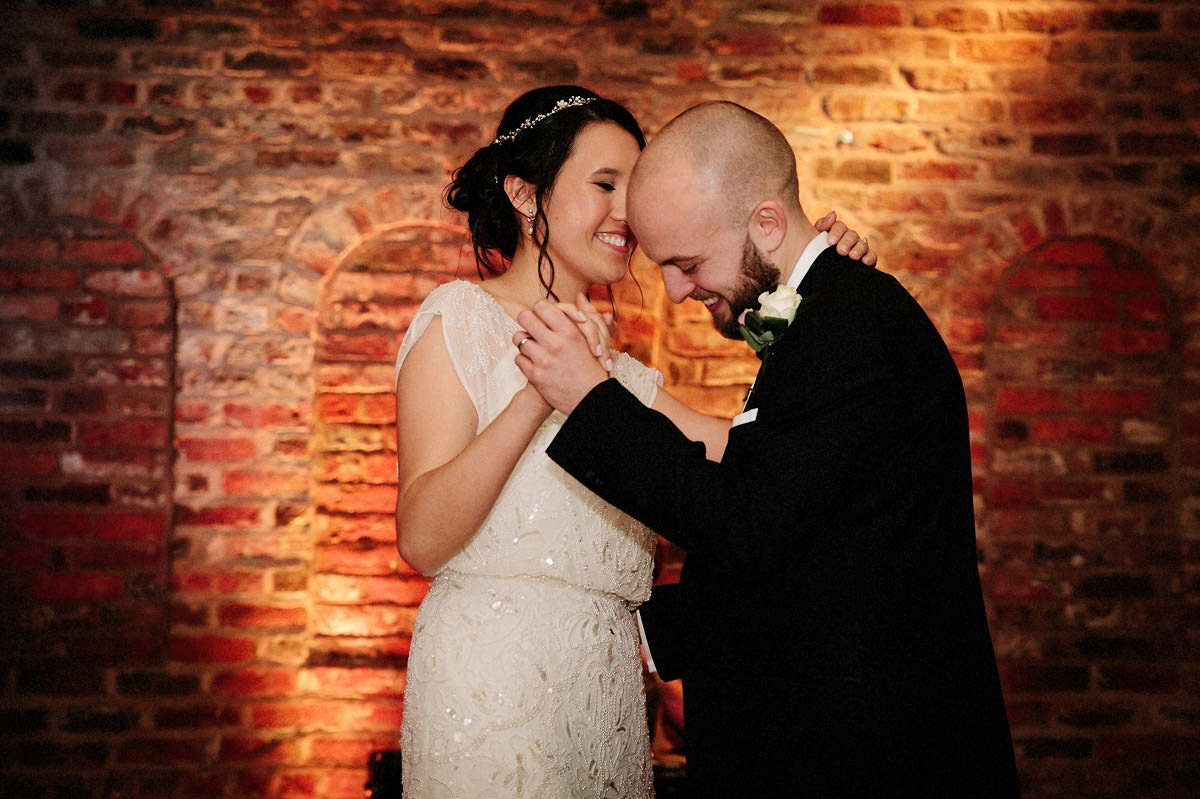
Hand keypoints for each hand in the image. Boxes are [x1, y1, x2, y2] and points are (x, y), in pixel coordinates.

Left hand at [514, 300, 609, 414]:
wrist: (591, 399)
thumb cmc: (594, 367)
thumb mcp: (593, 339)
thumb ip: (586, 315)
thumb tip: (580, 296)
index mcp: (570, 332)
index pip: (541, 306)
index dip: (540, 309)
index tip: (543, 316)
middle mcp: (555, 344)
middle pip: (524, 317)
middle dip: (527, 321)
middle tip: (533, 327)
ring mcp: (543, 360)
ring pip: (519, 338)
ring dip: (525, 341)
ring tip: (534, 346)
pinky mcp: (535, 376)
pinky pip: (518, 359)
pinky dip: (525, 360)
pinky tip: (535, 362)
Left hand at [816, 210, 876, 266]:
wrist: (820, 274)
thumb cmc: (815, 255)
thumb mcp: (813, 241)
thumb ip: (821, 226)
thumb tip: (833, 214)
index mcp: (836, 233)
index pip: (839, 226)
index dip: (836, 232)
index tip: (830, 242)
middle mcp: (849, 239)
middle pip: (852, 235)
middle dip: (847, 242)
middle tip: (841, 251)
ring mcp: (858, 249)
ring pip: (862, 244)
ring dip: (858, 249)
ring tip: (852, 256)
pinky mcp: (865, 260)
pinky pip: (871, 256)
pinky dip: (869, 258)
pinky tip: (865, 261)